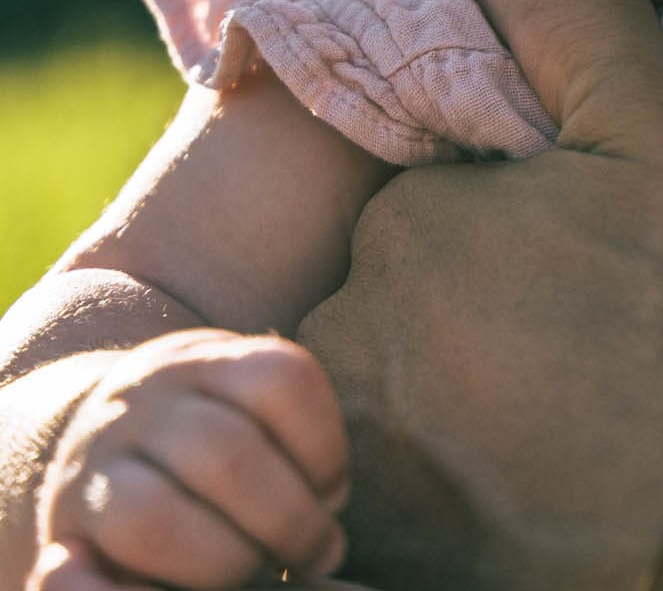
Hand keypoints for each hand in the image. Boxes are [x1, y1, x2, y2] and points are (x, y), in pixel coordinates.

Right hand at [30, 331, 349, 589]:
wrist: (92, 439)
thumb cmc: (200, 438)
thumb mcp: (240, 403)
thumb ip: (284, 442)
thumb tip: (327, 528)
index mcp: (204, 356)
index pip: (281, 379)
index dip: (324, 446)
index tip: (334, 493)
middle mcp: (144, 397)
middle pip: (229, 453)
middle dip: (288, 519)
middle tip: (314, 553)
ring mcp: (96, 458)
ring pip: (160, 517)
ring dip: (228, 562)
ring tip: (262, 573)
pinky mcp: (65, 523)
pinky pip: (96, 572)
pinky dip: (170, 583)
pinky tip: (200, 590)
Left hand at [298, 0, 662, 590]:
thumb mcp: (657, 127)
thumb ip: (567, 15)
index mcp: (405, 227)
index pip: (424, 189)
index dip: (498, 206)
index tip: (571, 240)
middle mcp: (351, 340)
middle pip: (400, 286)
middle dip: (466, 290)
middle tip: (573, 319)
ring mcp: (362, 455)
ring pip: (394, 378)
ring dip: (454, 377)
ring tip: (561, 393)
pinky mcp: (387, 541)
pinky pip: (398, 469)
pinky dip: (450, 458)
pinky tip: (531, 455)